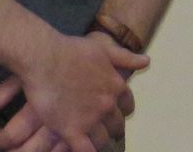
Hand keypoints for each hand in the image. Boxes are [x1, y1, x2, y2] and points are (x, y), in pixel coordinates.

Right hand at [0, 29, 146, 151]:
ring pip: (103, 140)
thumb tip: (147, 61)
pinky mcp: (71, 130)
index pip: (127, 106)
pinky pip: (85, 150)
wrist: (45, 59)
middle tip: (105, 131)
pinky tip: (88, 151)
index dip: (122, 110)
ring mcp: (90, 119)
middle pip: (117, 125)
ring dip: (100, 142)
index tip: (116, 113)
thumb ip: (126, 58)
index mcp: (116, 86)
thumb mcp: (104, 50)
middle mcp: (107, 105)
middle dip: (112, 128)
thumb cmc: (73, 51)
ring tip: (95, 142)